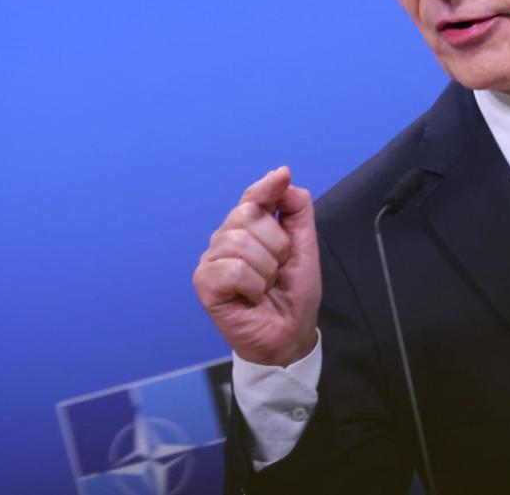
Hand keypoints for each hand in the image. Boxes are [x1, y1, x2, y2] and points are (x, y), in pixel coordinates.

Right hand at [193, 166, 320, 365]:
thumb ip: (296, 209)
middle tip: (277, 270)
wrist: (290, 333)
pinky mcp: (204, 283)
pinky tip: (251, 297)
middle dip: (276, 245)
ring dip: (266, 270)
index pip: (252, 196)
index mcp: (248, 229)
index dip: (267, 186)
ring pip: (241, 243)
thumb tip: (282, 176)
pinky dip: (252, 286)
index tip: (283, 176)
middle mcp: (225, 239)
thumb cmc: (293, 293)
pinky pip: (233, 269)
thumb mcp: (304, 246)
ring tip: (265, 286)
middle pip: (248, 215)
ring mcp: (211, 260)